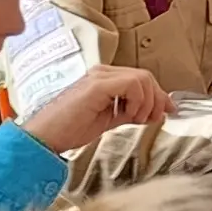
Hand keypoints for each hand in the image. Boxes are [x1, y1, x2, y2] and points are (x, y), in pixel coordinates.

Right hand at [21, 66, 170, 155]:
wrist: (44, 137)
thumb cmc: (68, 130)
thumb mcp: (108, 120)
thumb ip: (128, 112)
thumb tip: (153, 111)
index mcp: (104, 79)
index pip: (141, 79)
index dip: (158, 95)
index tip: (167, 111)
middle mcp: (102, 73)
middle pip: (145, 76)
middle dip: (157, 98)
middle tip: (155, 118)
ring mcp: (99, 76)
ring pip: (142, 78)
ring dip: (147, 102)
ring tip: (137, 119)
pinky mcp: (97, 85)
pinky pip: (132, 84)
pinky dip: (137, 101)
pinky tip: (128, 115)